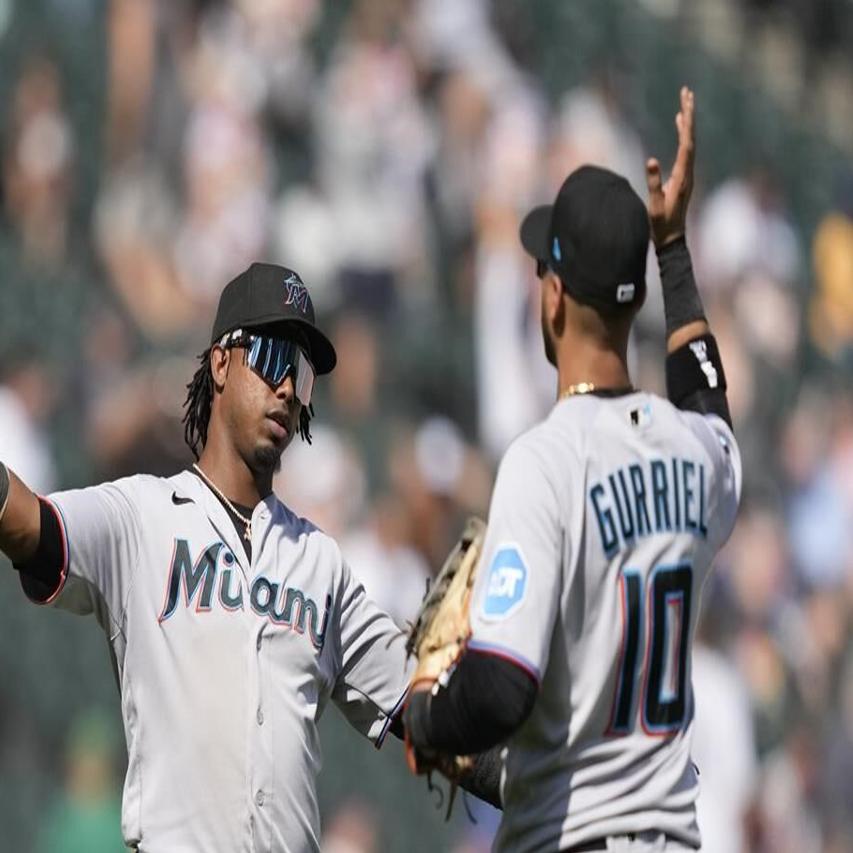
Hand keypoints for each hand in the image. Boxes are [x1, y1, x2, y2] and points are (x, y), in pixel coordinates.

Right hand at [646, 86, 694, 247]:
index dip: (686, 122)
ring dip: (687, 122)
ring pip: (689, 142)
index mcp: (682, 176)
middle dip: (689, 114)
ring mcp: (687, 174)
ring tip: (684, 103)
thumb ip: (653, 183)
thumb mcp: (654, 205)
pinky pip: (685, 150)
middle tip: (687, 92)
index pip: (686, 143)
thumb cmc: (661, 225)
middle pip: (691, 138)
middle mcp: (688, 172)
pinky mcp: (683, 177)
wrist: (672, 240)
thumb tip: (651, 159)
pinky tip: (679, 126)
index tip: (684, 103)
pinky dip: (683, 134)